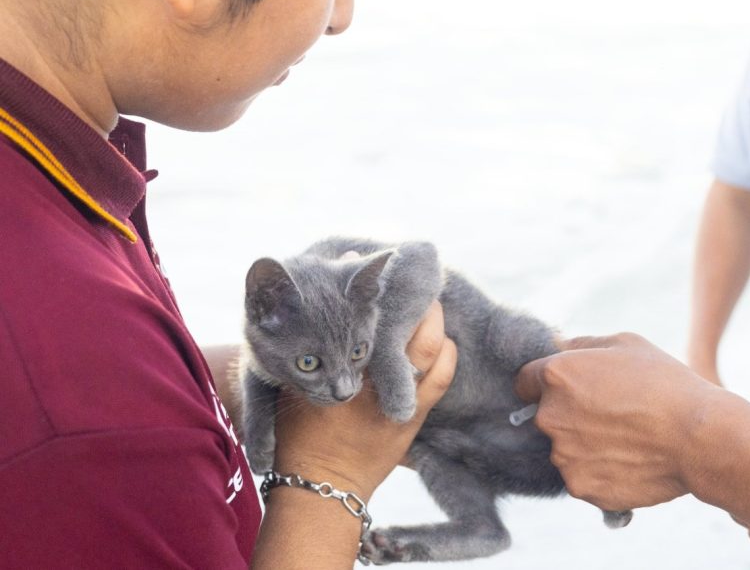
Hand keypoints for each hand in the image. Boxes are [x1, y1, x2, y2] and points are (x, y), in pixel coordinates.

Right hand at [272, 302, 456, 498]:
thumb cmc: (301, 433)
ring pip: (431, 349)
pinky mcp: (414, 417)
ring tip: (430, 307)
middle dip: (414, 302)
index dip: (374, 291)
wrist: (322, 486)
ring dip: (433, 323)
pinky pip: (441, 377)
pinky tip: (443, 342)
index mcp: (340, 368)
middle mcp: (372, 381)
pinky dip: (446, 354)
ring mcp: (397, 400)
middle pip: (407, 328)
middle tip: (415, 285)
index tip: (375, 269)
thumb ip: (313, 343)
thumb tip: (323, 302)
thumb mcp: (297, 383)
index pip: (363, 317)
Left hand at [515, 332, 720, 510]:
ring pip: (563, 448)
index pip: (524, 381)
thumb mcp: (625, 343)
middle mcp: (550, 416)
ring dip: (584, 444)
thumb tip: (557, 347)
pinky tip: (628, 459)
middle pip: (545, 416)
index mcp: (557, 375)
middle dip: (568, 414)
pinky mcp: (579, 486)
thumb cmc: (665, 383)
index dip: (545, 383)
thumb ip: (581, 345)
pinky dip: (599, 470)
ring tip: (626, 438)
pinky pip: (581, 475)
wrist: (697, 438)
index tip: (569, 389)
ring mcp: (563, 455)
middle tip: (609, 413)